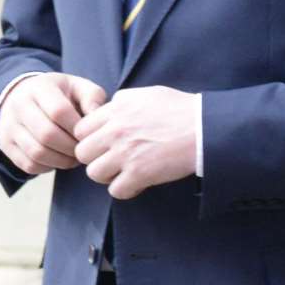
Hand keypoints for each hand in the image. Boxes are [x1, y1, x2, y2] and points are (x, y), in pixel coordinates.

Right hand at [0, 73, 106, 175]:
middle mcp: (18, 105)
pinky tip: (59, 159)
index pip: (59, 111)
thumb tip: (97, 118)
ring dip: (62, 161)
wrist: (22, 96)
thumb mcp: (77, 87)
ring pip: (37, 153)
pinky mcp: (6, 145)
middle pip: (47, 135)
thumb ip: (92, 97)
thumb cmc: (59, 95)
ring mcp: (9, 126)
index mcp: (38, 88)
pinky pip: (29, 164)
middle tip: (84, 150)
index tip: (88, 134)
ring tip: (74, 156)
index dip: (77, 128)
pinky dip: (48, 167)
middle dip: (71, 148)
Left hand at [73, 85, 198, 199]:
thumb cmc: (181, 110)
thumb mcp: (146, 94)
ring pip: (94, 173)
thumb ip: (122, 101)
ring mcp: (126, 153)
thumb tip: (110, 108)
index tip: (104, 144)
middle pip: (82, 152)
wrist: (204, 128)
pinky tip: (137, 183)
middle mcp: (116, 131)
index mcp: (115, 110)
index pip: (81, 129)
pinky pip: (116, 190)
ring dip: (108, 176)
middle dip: (95, 158)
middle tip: (112, 160)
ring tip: (124, 172)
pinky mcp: (140, 173)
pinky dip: (125, 190)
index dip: (90, 139)